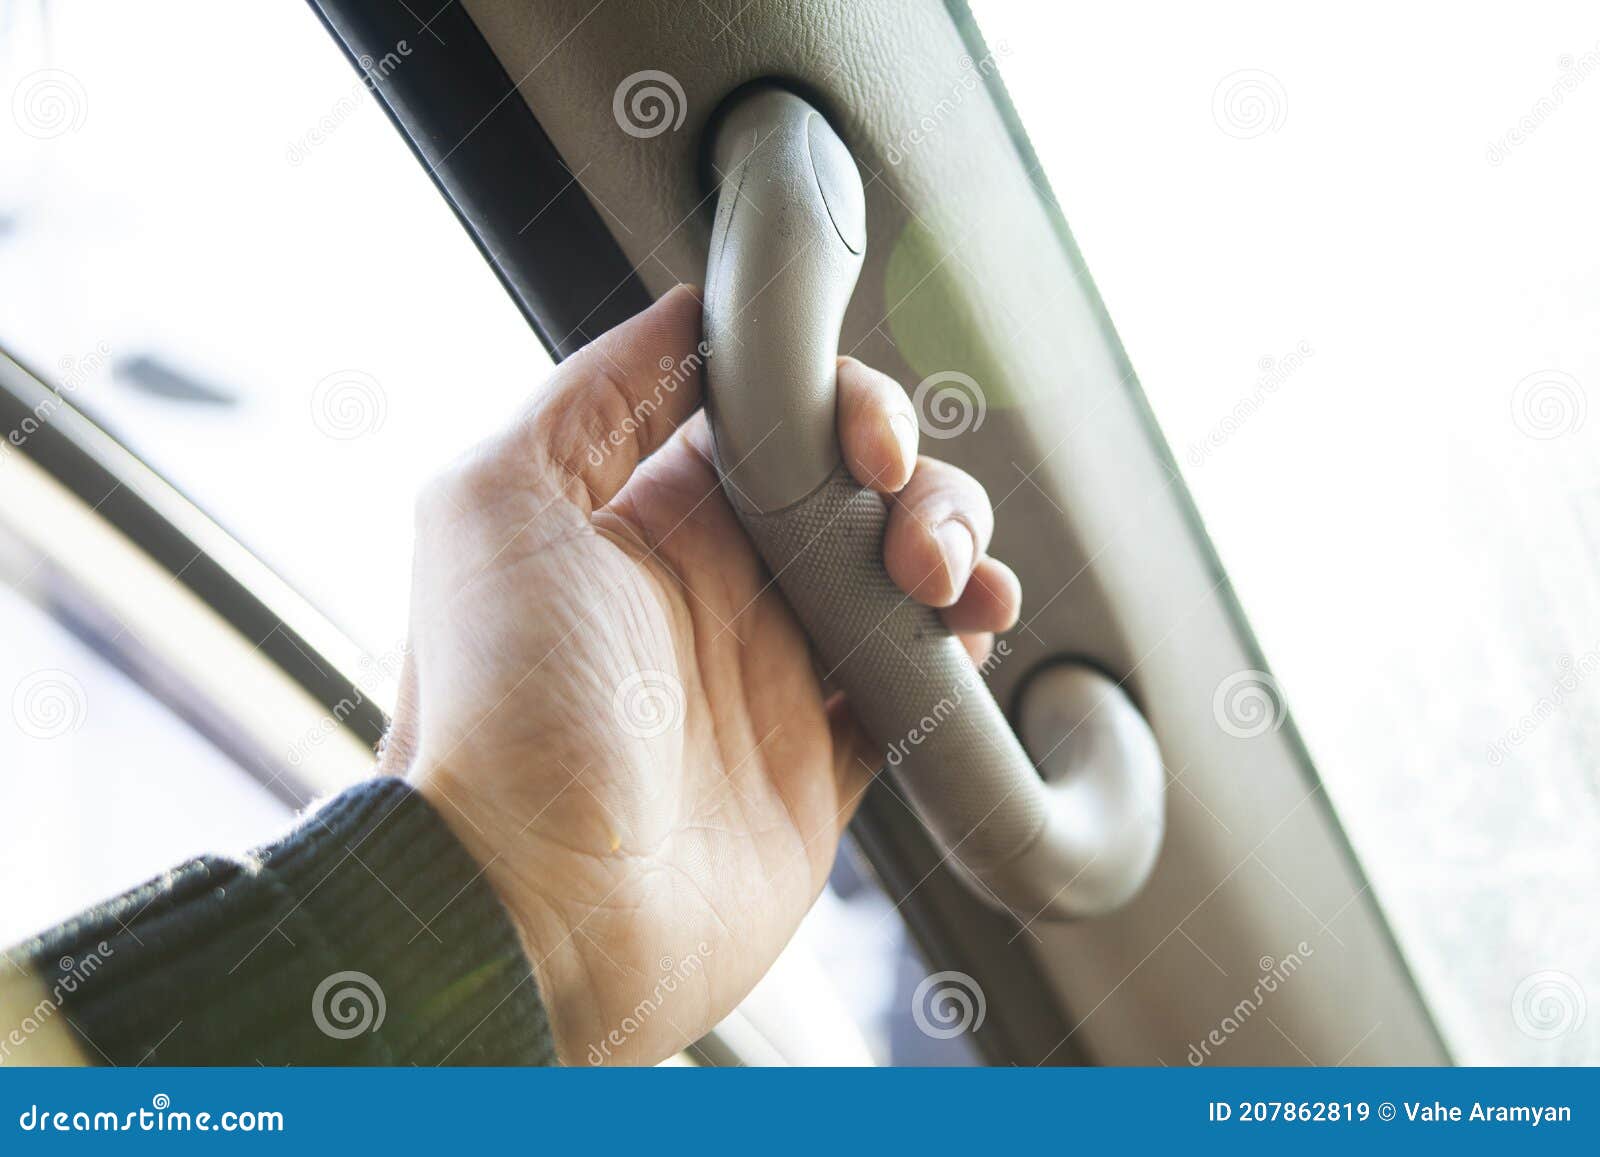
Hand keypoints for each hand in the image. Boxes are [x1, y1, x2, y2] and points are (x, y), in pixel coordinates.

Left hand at [384, 286, 1020, 1063]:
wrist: (535, 916)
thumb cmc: (498, 713)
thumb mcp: (494, 504)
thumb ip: (592, 392)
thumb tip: (686, 310)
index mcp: (645, 517)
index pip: (769, 417)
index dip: (835, 406)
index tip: (864, 439)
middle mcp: (716, 590)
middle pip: (853, 490)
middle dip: (911, 482)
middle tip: (909, 527)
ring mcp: (774, 678)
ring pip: (898, 577)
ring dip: (951, 553)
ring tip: (949, 588)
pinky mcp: (822, 765)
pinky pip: (915, 687)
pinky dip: (957, 653)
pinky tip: (964, 639)